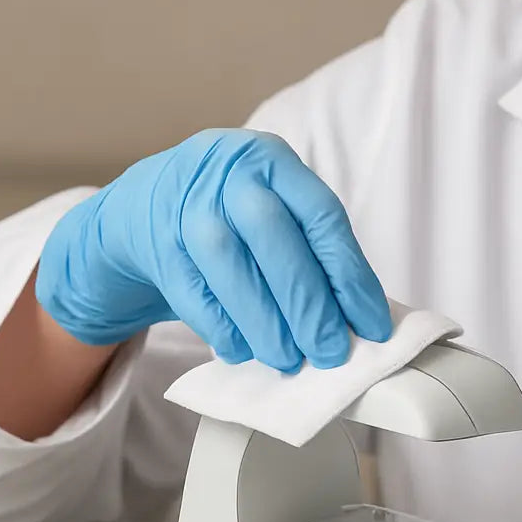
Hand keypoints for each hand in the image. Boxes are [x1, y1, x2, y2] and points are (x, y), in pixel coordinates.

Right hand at [36, 128, 391, 369]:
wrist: (149, 203)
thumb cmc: (236, 213)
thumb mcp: (276, 204)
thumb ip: (313, 248)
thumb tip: (356, 318)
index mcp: (273, 161)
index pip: (322, 217)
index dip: (351, 276)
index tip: (372, 326)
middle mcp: (229, 175)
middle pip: (275, 240)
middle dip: (309, 305)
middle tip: (331, 352)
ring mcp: (185, 208)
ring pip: (230, 268)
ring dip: (266, 323)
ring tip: (290, 360)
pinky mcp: (157, 246)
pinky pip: (192, 293)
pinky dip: (223, 328)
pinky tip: (244, 352)